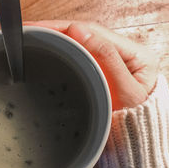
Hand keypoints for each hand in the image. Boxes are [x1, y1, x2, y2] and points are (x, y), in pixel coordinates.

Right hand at [25, 20, 158, 110]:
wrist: (134, 140)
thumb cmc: (136, 120)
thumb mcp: (126, 90)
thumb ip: (108, 59)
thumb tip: (79, 31)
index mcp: (136, 54)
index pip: (96, 32)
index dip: (67, 28)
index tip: (43, 28)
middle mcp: (124, 53)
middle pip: (86, 34)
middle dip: (57, 30)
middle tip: (32, 29)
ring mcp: (111, 63)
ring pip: (81, 44)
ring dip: (58, 38)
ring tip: (35, 35)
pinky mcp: (101, 73)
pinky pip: (80, 57)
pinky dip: (63, 51)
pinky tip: (48, 48)